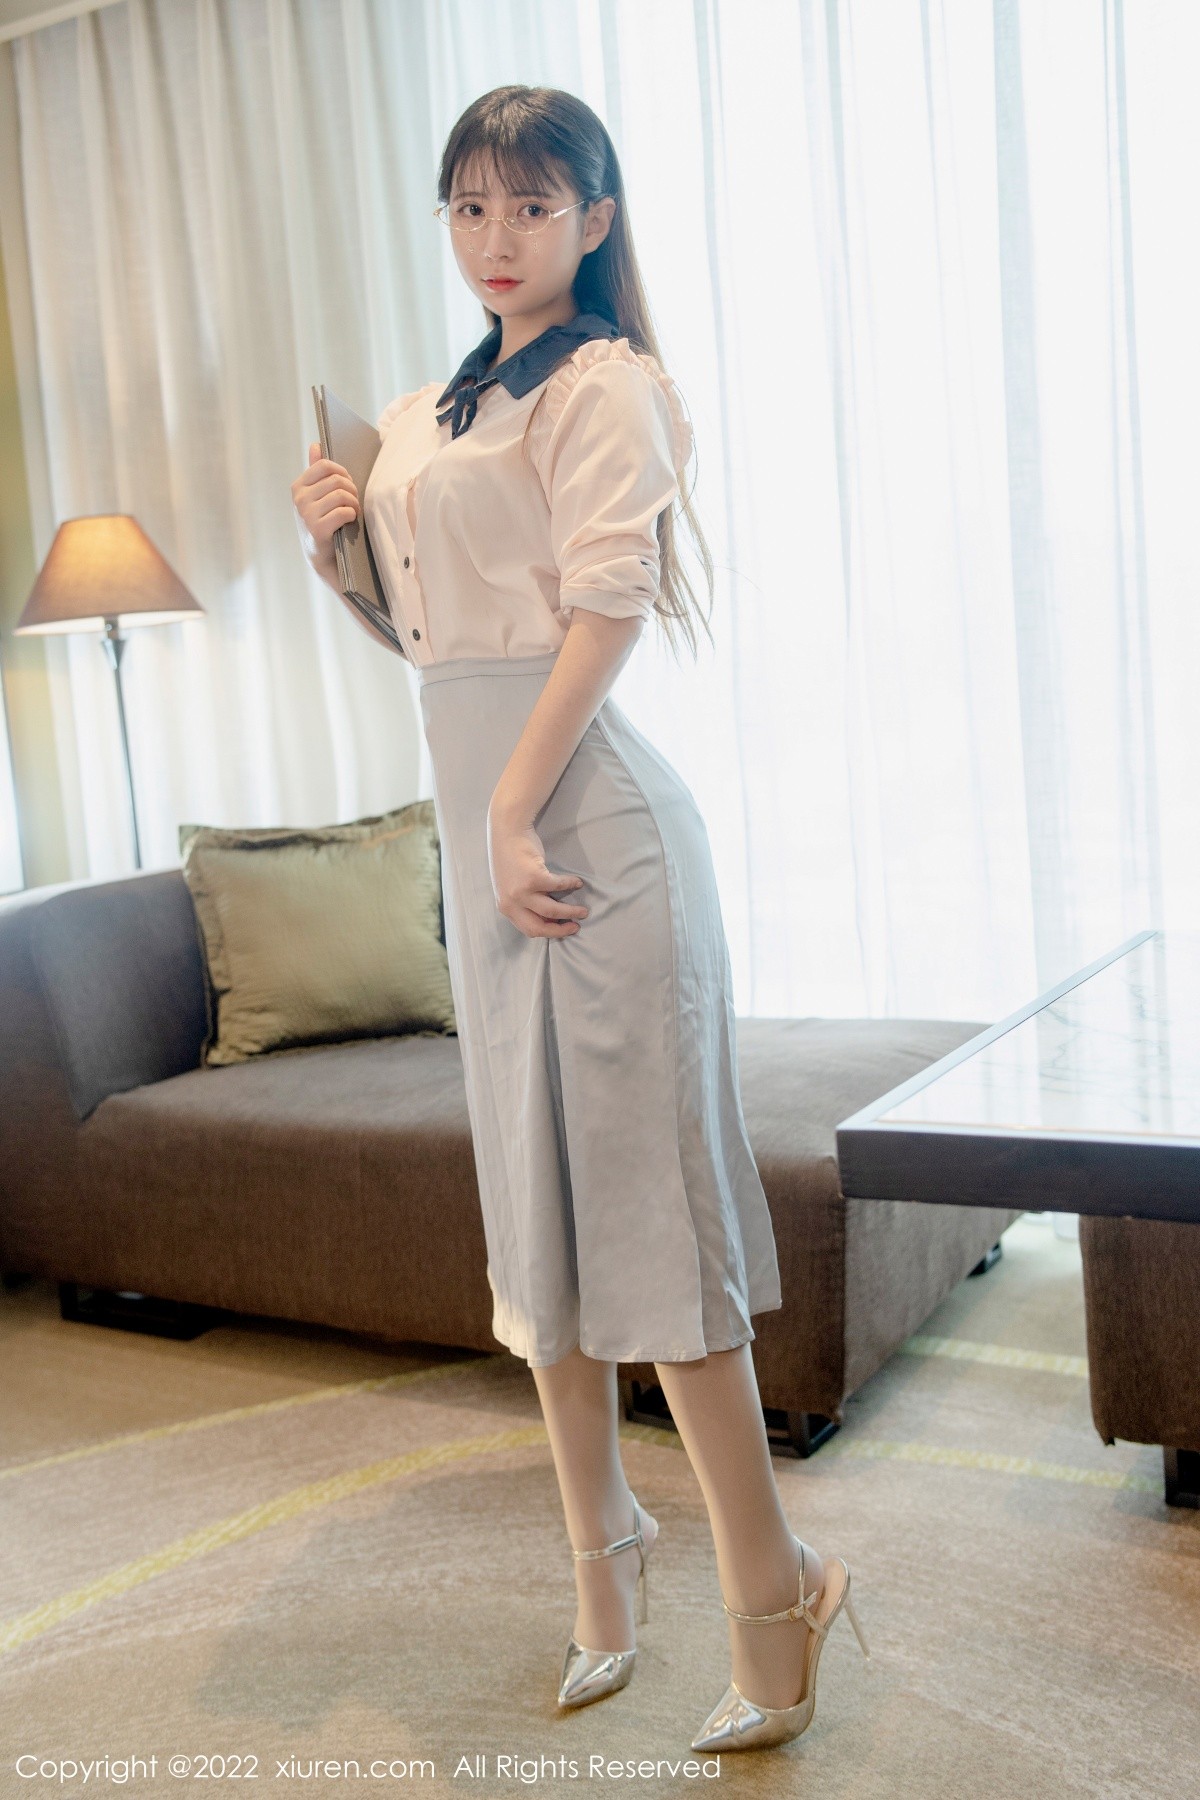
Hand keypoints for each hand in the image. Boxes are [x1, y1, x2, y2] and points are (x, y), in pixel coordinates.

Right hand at [291, 442, 361, 573]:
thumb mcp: (315, 495)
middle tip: (354, 500)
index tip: (347, 483)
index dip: (342, 471)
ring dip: (354, 503)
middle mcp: (300, 499)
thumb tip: (316, 445)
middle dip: (352, 489)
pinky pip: (343, 512)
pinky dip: (352, 514)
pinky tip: (350, 520)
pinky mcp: (318, 529)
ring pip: (342, 495)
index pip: (324, 465)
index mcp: (298, 487)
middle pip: (336, 480)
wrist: (320, 555)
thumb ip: (315, 470)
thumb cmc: (321, 521)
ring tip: (353, 510)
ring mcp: (307, 514)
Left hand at [487, 808, 588, 938]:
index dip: (550, 933)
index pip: (529, 929)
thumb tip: (547, 915)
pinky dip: (570, 884)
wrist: (507, 832)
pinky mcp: (533, 878)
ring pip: (551, 911)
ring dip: (570, 911)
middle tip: (576, 925)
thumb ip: (523, 902)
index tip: (564, 929)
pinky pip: (557, 886)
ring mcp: (521, 892)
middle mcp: (511, 903)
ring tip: (583, 910)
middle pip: (539, 927)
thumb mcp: (511, 886)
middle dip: (561, 929)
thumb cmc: (510, 858)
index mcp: (505, 907)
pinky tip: (577, 882)